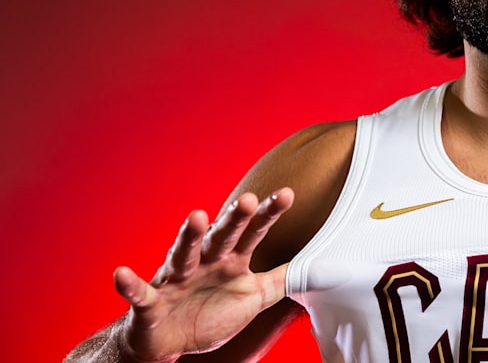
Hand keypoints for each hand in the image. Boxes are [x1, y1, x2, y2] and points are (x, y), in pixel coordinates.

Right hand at [112, 188, 293, 361]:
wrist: (169, 342)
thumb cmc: (211, 312)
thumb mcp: (254, 297)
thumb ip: (282, 279)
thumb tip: (317, 265)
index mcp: (230, 261)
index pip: (253, 233)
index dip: (269, 215)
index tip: (287, 194)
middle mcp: (204, 263)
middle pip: (220, 237)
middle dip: (233, 219)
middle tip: (248, 199)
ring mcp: (176, 280)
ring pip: (182, 255)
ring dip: (188, 237)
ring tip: (196, 217)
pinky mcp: (150, 302)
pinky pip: (139, 292)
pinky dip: (129, 284)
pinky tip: (121, 273)